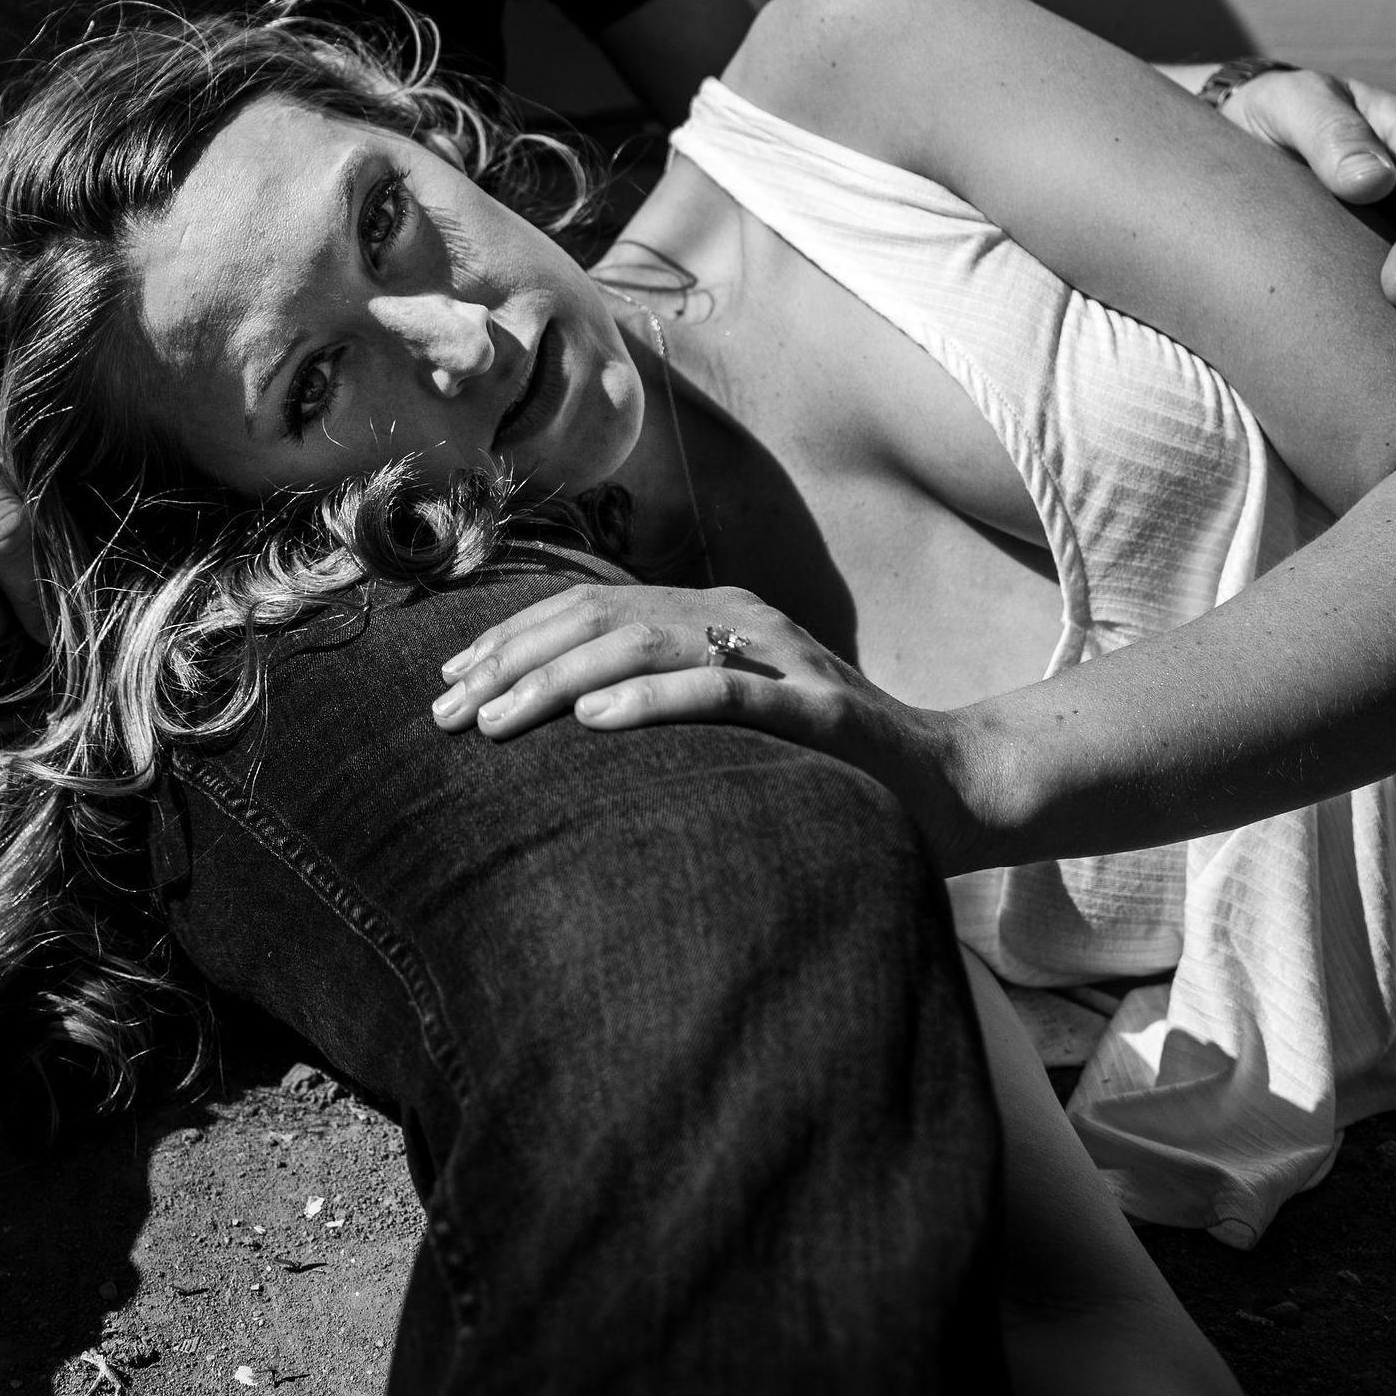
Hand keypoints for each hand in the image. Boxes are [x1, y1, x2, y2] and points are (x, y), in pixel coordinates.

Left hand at [432, 581, 980, 866]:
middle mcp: (741, 617)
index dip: (512, 639)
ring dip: (557, 682)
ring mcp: (781, 657)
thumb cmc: (824, 765)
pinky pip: (721, 692)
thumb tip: (553, 725)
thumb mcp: (728, 721)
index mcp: (714, 612)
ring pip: (646, 647)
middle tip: (444, 712)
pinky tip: (593, 723)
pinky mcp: (816, 708)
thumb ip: (660, 703)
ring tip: (494, 719)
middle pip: (602, 621)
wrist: (950, 787)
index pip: (591, 609)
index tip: (446, 682)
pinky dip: (651, 702)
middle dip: (512, 663)